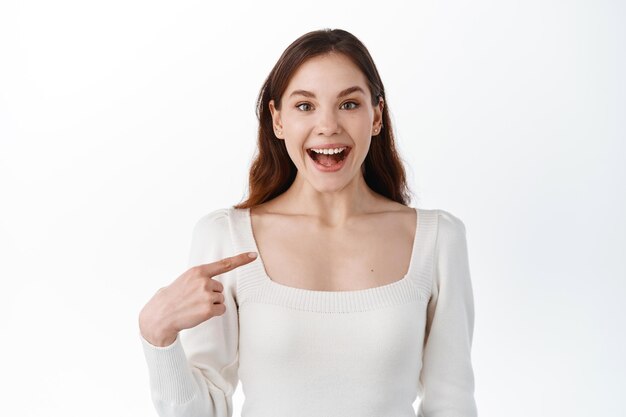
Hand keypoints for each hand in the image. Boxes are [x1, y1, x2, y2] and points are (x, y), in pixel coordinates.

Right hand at [138, 251, 257, 346]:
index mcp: (198, 271)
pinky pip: (221, 310)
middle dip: (211, 295)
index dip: (241, 259)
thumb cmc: (175, 297)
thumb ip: (202, 277)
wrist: (161, 315)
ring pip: (221, 300)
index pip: (224, 264)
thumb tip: (217, 283)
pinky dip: (213, 313)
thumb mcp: (186, 280)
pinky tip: (199, 313)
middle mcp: (203, 281)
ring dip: (211, 305)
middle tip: (194, 300)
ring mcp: (206, 295)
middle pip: (220, 288)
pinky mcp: (208, 309)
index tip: (254, 254)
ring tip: (195, 306)